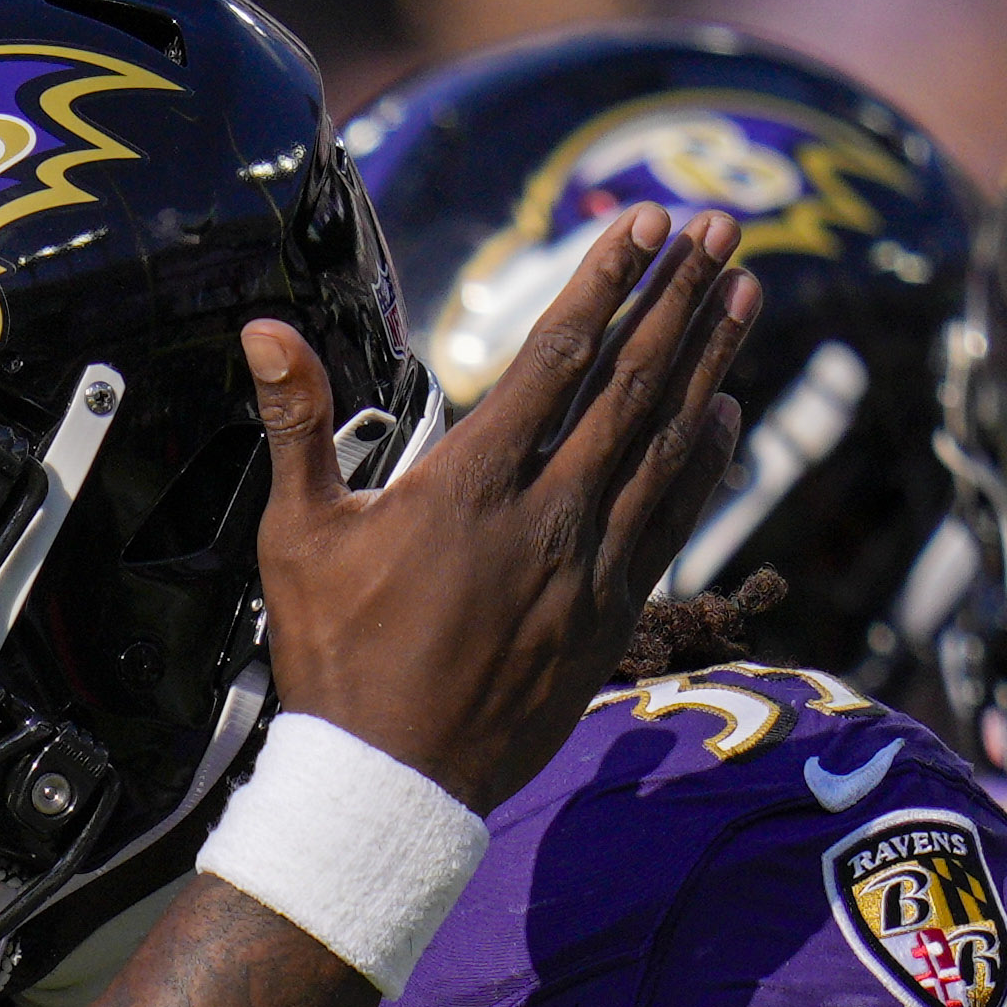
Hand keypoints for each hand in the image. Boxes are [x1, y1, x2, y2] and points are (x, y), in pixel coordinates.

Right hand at [245, 205, 752, 809]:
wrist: (391, 781)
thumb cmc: (336, 658)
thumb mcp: (300, 536)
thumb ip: (296, 423)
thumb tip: (264, 329)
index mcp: (471, 484)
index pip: (556, 357)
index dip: (606, 283)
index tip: (641, 225)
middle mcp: (545, 514)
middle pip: (631, 384)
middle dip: (679, 299)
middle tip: (720, 232)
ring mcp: (588, 565)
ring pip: (666, 442)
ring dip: (709, 362)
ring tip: (743, 294)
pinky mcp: (611, 613)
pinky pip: (672, 518)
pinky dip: (704, 459)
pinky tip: (727, 412)